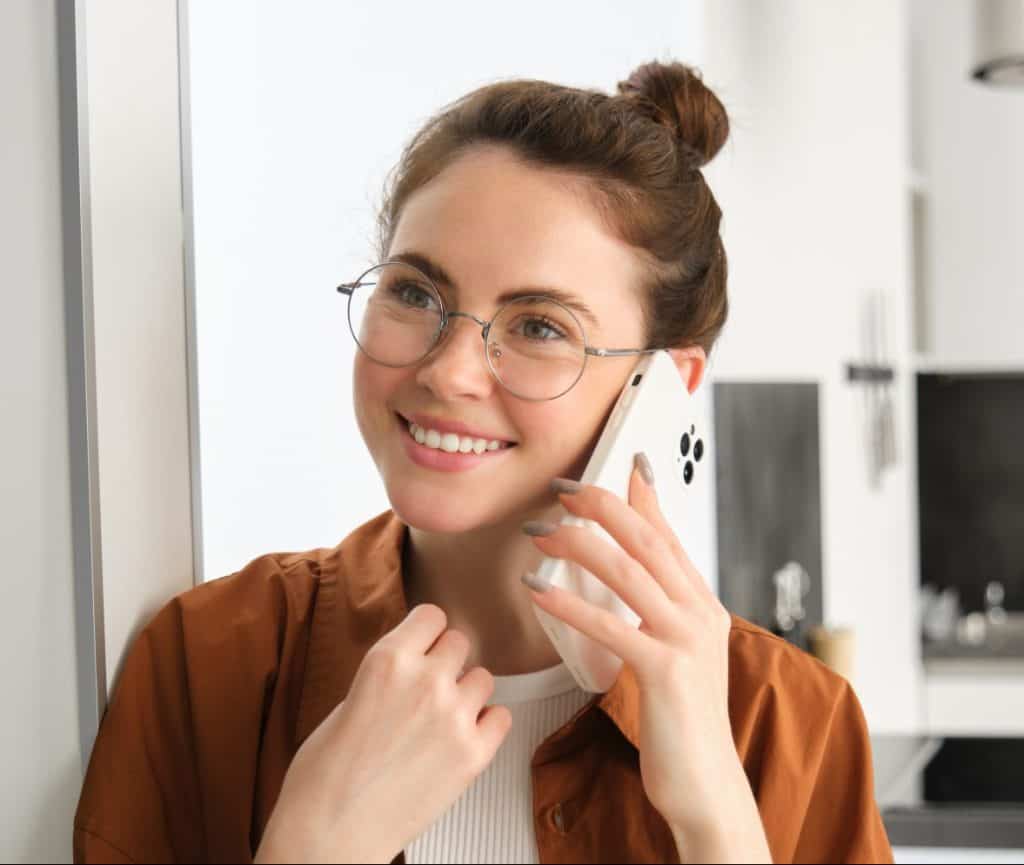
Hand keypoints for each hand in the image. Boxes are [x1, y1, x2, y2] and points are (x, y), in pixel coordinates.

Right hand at [256, 604, 511, 863]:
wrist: (329, 835)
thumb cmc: (324, 777)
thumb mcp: (348, 700)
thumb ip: (388, 676)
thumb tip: (414, 666)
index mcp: (387, 660)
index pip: (432, 616)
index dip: (427, 634)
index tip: (424, 646)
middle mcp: (425, 680)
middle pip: (460, 643)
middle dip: (446, 663)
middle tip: (430, 688)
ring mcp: (453, 716)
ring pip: (483, 679)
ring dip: (467, 694)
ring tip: (442, 720)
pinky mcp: (472, 754)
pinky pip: (501, 717)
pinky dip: (486, 726)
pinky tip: (462, 738)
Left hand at [523, 456, 769, 861]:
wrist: (706, 784)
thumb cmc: (683, 719)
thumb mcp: (677, 653)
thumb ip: (658, 612)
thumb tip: (625, 575)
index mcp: (703, 604)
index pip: (670, 535)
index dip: (644, 496)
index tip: (622, 462)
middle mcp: (701, 613)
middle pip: (647, 540)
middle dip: (602, 505)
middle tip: (562, 487)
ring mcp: (687, 640)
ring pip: (628, 571)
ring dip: (578, 544)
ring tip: (539, 531)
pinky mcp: (666, 671)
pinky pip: (609, 625)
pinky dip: (569, 603)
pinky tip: (538, 589)